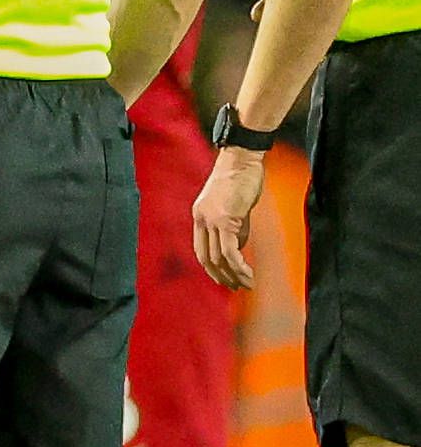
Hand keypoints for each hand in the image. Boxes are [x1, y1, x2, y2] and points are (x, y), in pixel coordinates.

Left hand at [193, 146, 265, 290]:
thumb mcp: (233, 207)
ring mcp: (211, 220)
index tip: (224, 278)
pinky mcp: (226, 219)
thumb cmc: (240, 179)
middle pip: (206, 257)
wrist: (241, 160)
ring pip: (219, 257)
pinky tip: (248, 273)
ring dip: (234, 274)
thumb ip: (234, 228)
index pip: (201, 249)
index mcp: (198, 216)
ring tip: (247, 284)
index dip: (211, 267)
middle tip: (236, 287)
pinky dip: (238, 265)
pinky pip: (230, 250)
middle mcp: (201, 219)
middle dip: (221, 276)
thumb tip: (237, 249)